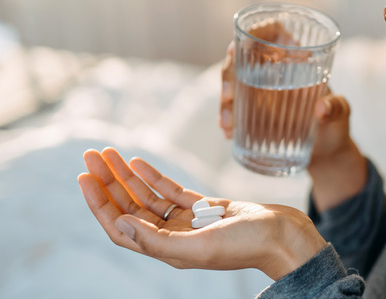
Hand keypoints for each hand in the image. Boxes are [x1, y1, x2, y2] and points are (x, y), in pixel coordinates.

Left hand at [77, 148, 326, 279]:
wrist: (285, 236)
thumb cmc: (249, 245)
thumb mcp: (202, 247)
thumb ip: (159, 241)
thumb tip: (120, 224)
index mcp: (168, 250)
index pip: (121, 226)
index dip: (100, 203)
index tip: (85, 177)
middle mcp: (173, 236)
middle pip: (130, 207)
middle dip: (108, 181)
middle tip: (91, 155)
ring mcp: (189, 222)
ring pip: (148, 196)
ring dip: (127, 175)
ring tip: (109, 152)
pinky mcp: (206, 208)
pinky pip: (172, 190)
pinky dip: (154, 175)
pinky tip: (139, 161)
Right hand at [219, 22, 367, 209]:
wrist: (328, 154)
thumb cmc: (337, 125)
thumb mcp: (342, 113)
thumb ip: (337, 108)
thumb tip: (321, 109)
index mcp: (297, 58)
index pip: (273, 32)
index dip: (255, 31)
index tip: (242, 44)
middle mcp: (275, 70)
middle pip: (242, 57)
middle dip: (229, 74)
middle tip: (229, 96)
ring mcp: (261, 91)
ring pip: (233, 83)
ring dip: (225, 101)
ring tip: (228, 124)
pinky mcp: (254, 112)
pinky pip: (234, 109)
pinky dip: (228, 118)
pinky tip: (229, 131)